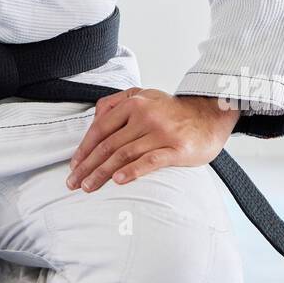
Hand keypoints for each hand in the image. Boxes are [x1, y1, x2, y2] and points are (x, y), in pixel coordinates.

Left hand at [65, 88, 239, 192]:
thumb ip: (117, 102)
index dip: (84, 148)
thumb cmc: (173, 111)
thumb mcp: (144, 95)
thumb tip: (94, 118)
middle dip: (87, 165)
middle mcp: (145, 115)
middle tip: (73, 182)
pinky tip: (118, 180)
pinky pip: (150, 161)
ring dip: (102, 172)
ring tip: (89, 187)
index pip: (100, 128)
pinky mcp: (176, 148)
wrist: (210, 115)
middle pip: (108, 144)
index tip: (74, 165)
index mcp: (134, 103)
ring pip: (124, 154)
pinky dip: (132, 171)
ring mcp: (161, 132)